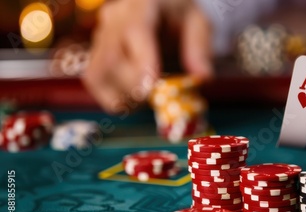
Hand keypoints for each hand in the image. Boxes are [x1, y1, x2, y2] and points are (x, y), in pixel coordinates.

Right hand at [83, 0, 212, 113]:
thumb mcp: (199, 24)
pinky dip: (113, 98)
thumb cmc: (180, 17)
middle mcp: (115, 18)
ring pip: (98, 74)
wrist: (162, 10)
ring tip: (148, 99)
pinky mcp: (95, 55)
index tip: (152, 85)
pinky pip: (95, 82)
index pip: (135, 30)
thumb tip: (203, 77)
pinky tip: (135, 99)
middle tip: (158, 98)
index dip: (141, 61)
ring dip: (123, 96)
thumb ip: (200, 49)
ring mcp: (101, 36)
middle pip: (111, 57)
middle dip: (134, 86)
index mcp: (142, 4)